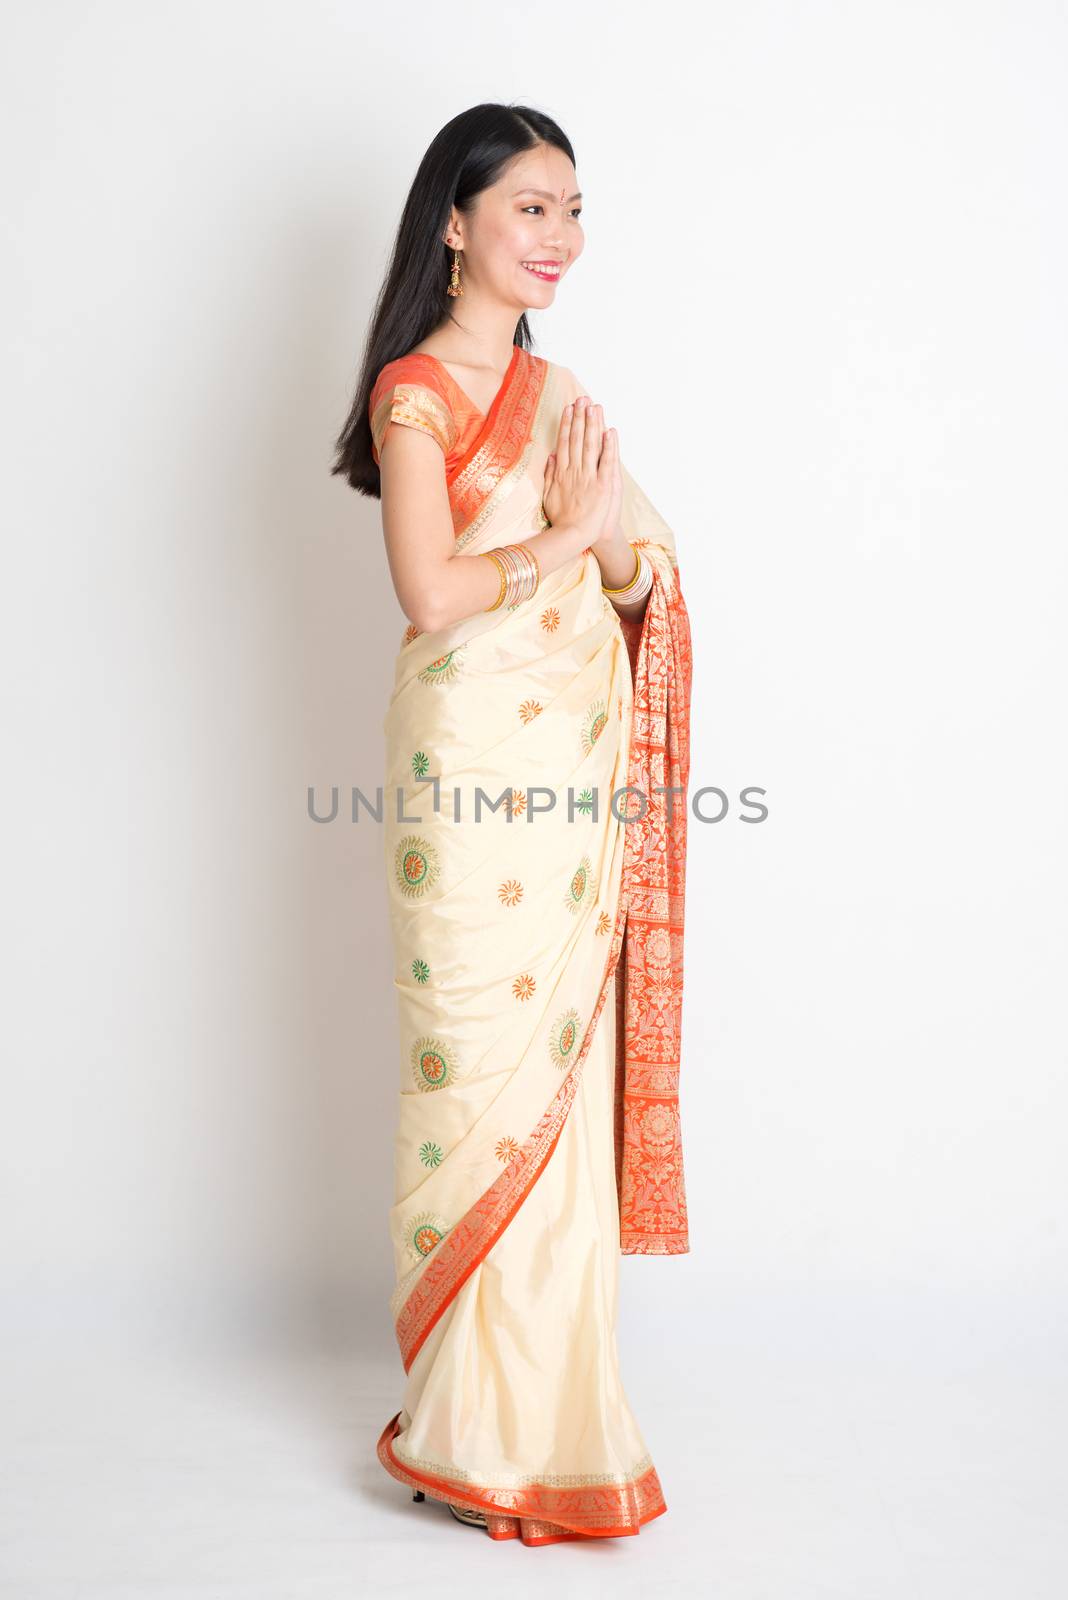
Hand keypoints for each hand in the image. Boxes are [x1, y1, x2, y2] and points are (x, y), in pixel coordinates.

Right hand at [541, 397, 617, 545]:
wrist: (573, 536)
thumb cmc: (562, 520)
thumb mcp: (548, 496)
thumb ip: (549, 475)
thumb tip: (551, 456)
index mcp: (561, 473)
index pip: (564, 442)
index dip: (567, 424)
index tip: (569, 409)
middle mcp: (575, 471)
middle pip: (577, 439)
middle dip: (580, 417)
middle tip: (582, 399)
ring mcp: (589, 477)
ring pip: (590, 445)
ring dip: (592, 425)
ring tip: (594, 406)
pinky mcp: (603, 485)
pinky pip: (607, 462)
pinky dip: (609, 446)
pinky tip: (610, 431)